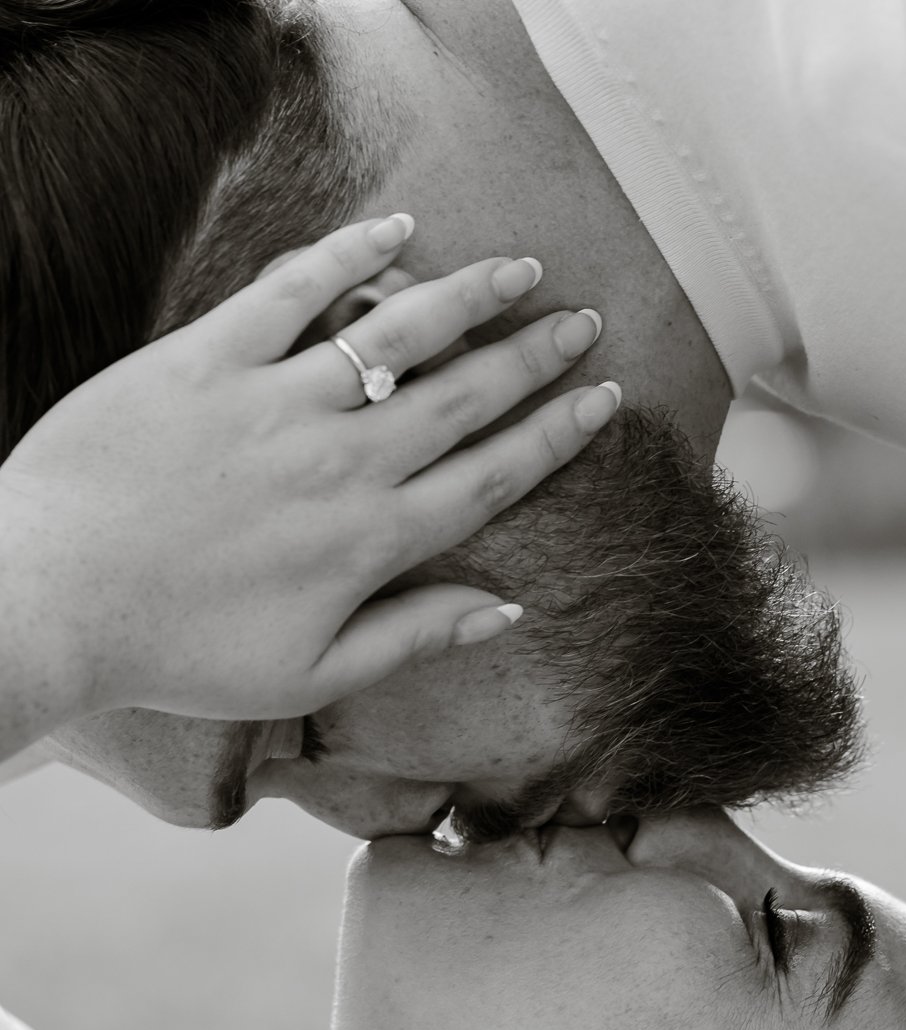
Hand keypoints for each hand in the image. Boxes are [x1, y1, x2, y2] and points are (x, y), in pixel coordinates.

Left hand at [0, 214, 619, 732]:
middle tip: (582, 322)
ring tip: (519, 269)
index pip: (492, 475)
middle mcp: (343, 460)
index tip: (600, 399)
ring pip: (399, 332)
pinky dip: (349, 253)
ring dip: (470, 295)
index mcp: (373, 540)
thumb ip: (412, 638)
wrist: (55, 597)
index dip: (556, 434)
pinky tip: (394, 228)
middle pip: (466, 395)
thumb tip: (506, 613)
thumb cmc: (178, 651)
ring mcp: (278, 401)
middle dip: (535, 355)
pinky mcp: (210, 357)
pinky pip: (294, 289)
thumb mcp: (308, 676)